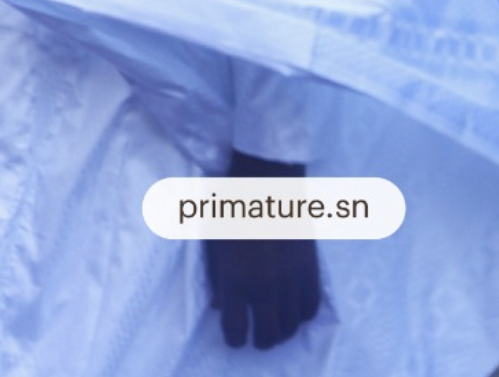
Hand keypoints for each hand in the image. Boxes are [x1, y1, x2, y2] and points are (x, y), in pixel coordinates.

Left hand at [204, 150, 321, 350]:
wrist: (266, 182)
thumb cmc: (228, 208)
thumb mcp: (211, 243)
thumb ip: (215, 278)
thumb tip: (220, 307)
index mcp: (235, 279)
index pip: (236, 330)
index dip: (234, 339)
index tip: (233, 336)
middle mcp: (266, 286)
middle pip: (270, 335)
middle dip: (260, 341)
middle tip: (255, 338)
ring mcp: (292, 279)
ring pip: (294, 326)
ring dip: (283, 332)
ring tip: (274, 328)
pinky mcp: (311, 269)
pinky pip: (312, 306)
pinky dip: (303, 315)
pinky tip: (294, 311)